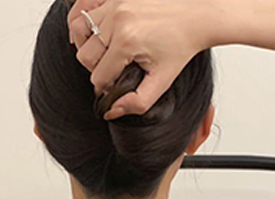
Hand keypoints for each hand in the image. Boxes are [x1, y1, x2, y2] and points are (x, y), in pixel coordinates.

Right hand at [66, 0, 211, 119]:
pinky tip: (91, 33)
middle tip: (112, 71)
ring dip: (87, 46)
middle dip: (96, 68)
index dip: (105, 87)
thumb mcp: (162, 81)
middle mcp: (117, 18)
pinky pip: (82, 7)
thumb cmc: (180, 44)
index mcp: (127, 41)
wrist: (195, 16)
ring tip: (103, 53)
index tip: (116, 85)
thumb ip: (137, 102)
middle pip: (85, 55)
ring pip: (79, 30)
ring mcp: (113, 2)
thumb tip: (110, 111)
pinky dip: (81, 20)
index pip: (98, 76)